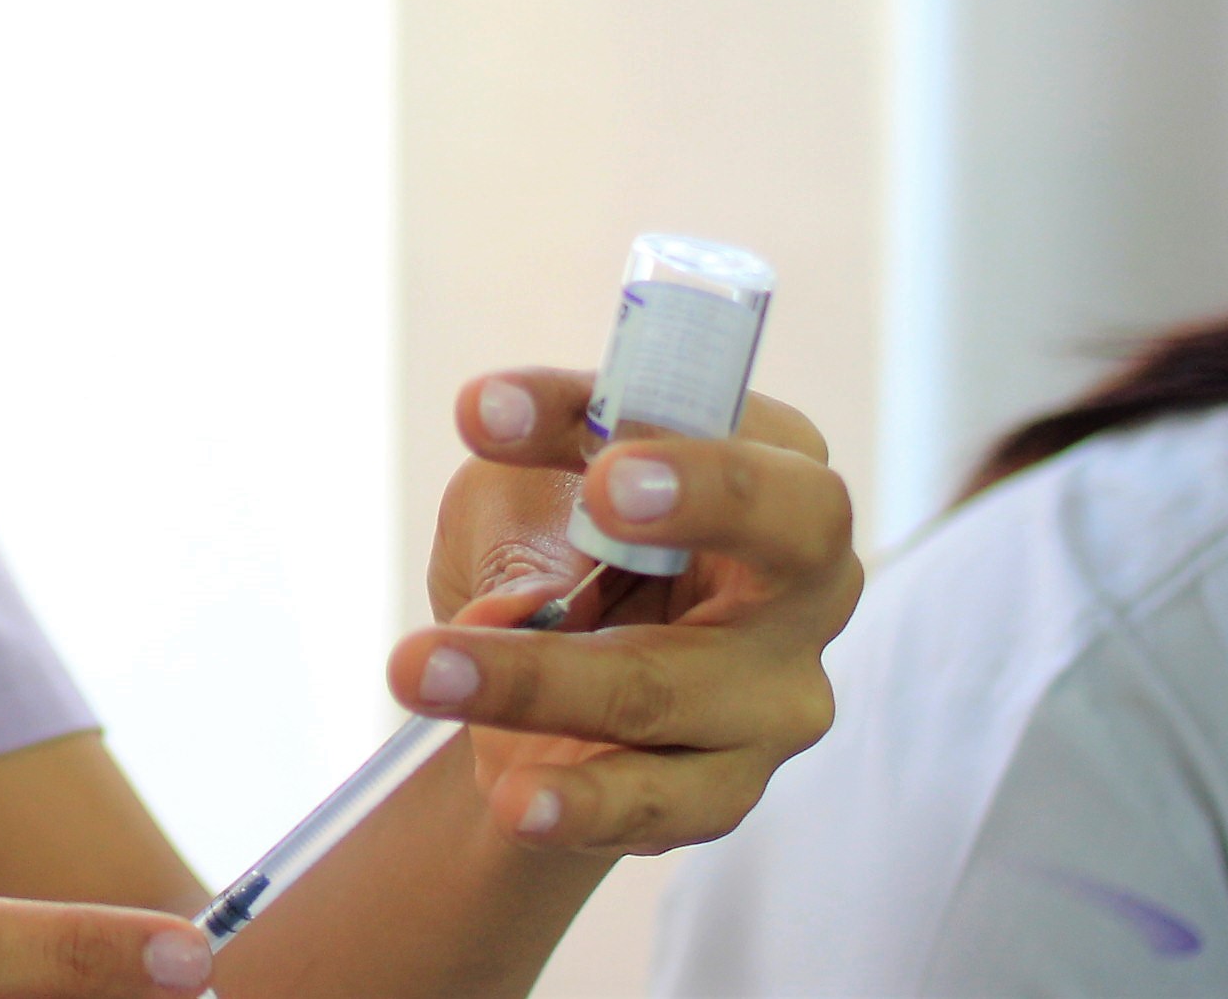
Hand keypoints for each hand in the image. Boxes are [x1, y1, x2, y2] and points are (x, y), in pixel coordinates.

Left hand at [388, 369, 861, 857]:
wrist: (527, 688)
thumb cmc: (552, 542)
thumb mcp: (517, 483)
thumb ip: (519, 494)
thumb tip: (522, 598)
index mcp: (774, 468)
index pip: (746, 427)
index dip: (674, 426)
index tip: (570, 431)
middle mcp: (806, 582)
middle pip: (792, 537)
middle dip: (702, 502)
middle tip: (601, 492)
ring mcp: (777, 695)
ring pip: (671, 686)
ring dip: (537, 679)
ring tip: (422, 670)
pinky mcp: (727, 787)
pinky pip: (666, 802)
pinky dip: (585, 800)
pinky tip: (518, 799)